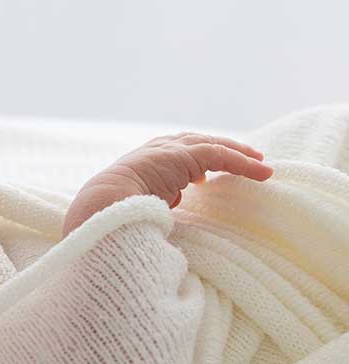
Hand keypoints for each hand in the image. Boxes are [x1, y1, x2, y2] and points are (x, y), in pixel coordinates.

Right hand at [62, 132, 273, 236]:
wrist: (101, 206)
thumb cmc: (114, 217)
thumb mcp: (138, 211)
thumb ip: (156, 209)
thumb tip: (168, 220)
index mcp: (142, 165)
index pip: (173, 155)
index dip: (192, 162)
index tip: (206, 178)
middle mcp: (154, 152)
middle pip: (194, 143)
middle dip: (221, 149)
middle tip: (246, 159)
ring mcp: (166, 150)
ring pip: (210, 145)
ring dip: (237, 153)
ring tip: (261, 163)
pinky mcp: (180, 155)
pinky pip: (218, 155)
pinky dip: (242, 162)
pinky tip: (262, 171)